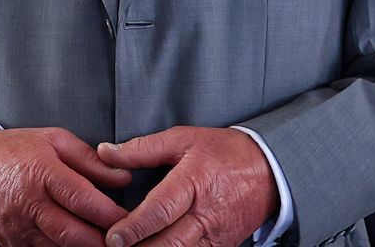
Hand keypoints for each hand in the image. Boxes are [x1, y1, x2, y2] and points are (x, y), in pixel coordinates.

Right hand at [0, 127, 131, 246]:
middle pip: (75, 234)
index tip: (131, 218)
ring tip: (105, 241)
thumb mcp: (53, 141)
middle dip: (104, 240)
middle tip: (125, 239)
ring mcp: (18, 228)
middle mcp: (28, 204)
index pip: (83, 200)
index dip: (111, 214)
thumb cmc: (14, 150)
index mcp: (41, 173)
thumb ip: (91, 161)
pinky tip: (80, 243)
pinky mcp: (12, 244)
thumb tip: (124, 178)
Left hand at [99, 127, 276, 246]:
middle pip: (171, 243)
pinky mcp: (222, 246)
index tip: (112, 237)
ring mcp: (217, 235)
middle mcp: (206, 214)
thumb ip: (142, 148)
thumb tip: (105, 152)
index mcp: (195, 182)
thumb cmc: (223, 152)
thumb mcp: (183, 139)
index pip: (161, 211)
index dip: (134, 227)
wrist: (269, 171)